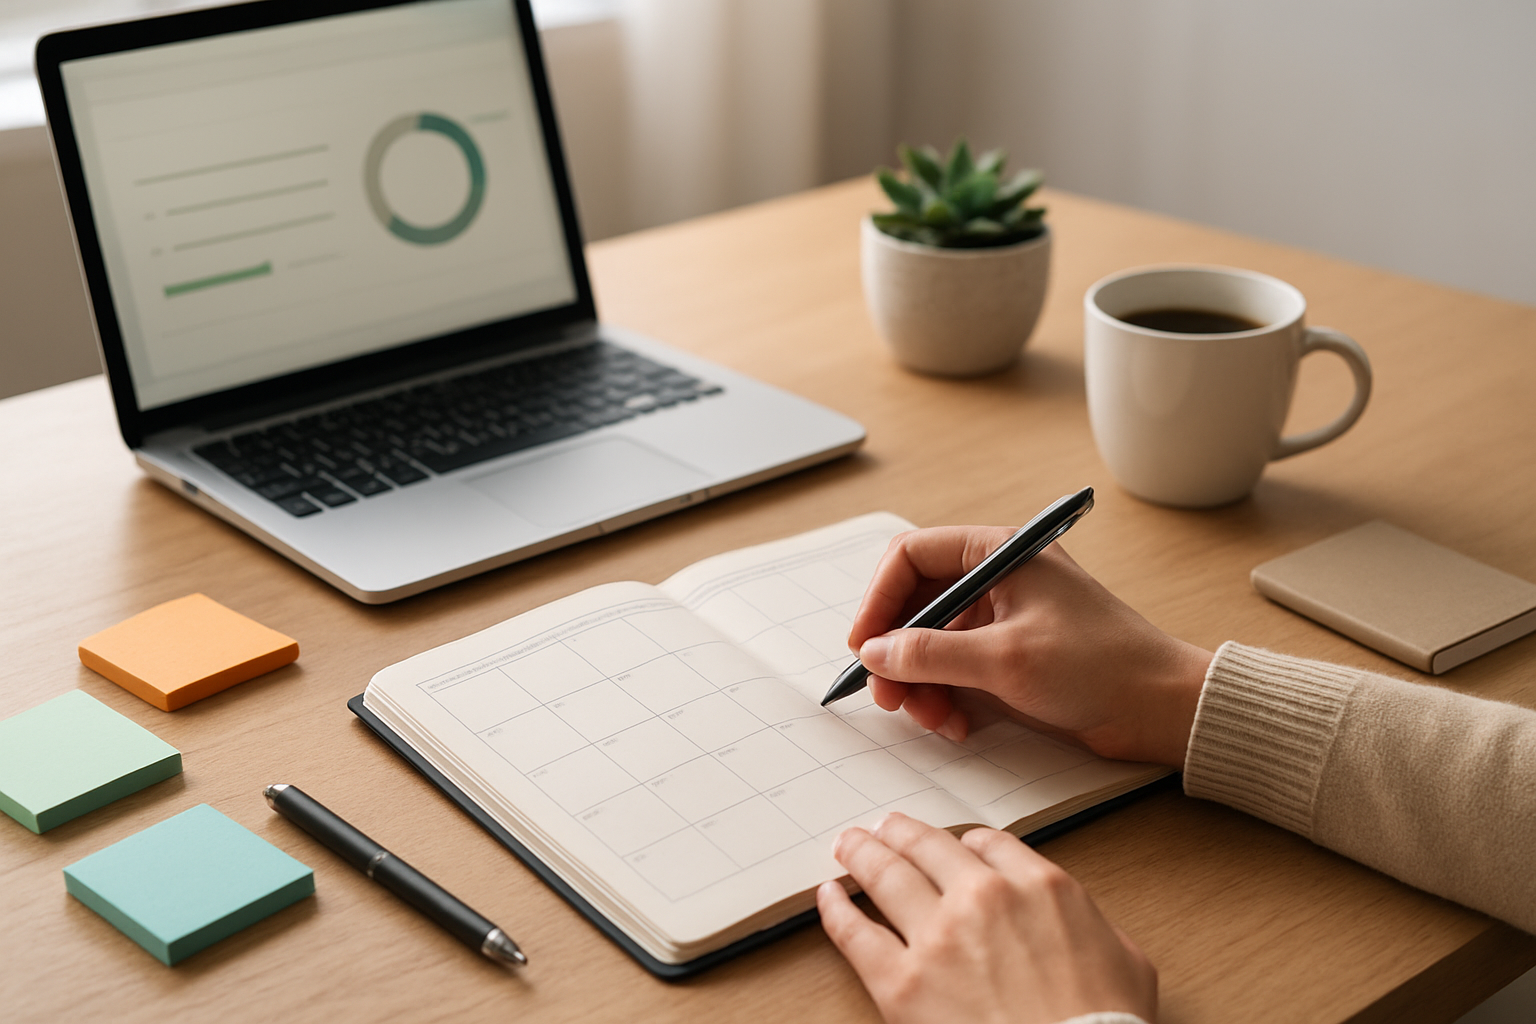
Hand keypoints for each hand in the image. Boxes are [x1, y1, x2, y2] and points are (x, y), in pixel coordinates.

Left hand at [819, 813, 1157, 1023]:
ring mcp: (938, 937)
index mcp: (1039, 885)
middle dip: (901, 832)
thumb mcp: (1126, 959)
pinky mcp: (902, 983)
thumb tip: (1076, 921)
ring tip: (848, 845)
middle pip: (928, 846)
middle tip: (884, 827)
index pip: (988, 843)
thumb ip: (1092, 922)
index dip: (965, 844)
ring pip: (886, 875)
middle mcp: (983, 898)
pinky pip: (855, 933)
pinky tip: (829, 896)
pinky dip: (837, 909)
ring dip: (862, 853)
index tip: (954, 847)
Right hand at [847, 527, 1211, 766]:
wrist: (1161, 708)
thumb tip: (876, 653)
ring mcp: (1000, 619)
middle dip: (897, 653)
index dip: (878, 599)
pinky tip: (957, 725)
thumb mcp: (1006, 658)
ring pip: (928, 644)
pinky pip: (953, 671)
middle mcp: (994, 579)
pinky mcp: (1007, 656)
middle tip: (889, 696)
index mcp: (998, 553)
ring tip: (932, 719)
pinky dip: (945, 698)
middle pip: (914, 605)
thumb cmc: (1101, 666)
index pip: (911, 556)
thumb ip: (931, 653)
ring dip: (918, 683)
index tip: (865, 645)